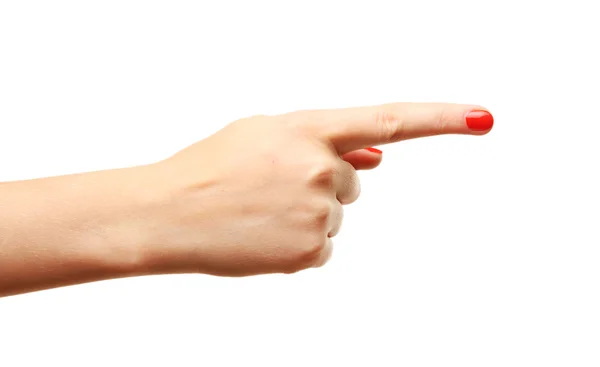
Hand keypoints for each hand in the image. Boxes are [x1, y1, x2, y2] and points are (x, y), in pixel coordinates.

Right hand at [138, 103, 492, 275]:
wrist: (167, 212)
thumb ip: (325, 141)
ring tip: (260, 211)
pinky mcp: (312, 252)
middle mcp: (321, 170)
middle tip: (271, 188)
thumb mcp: (264, 135)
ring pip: (335, 215)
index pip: (389, 121)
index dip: (441, 118)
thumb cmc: (210, 167)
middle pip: (352, 181)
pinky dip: (299, 242)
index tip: (483, 118)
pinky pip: (323, 246)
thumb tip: (376, 159)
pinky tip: (264, 236)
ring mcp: (319, 214)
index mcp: (309, 130)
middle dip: (321, 182)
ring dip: (306, 213)